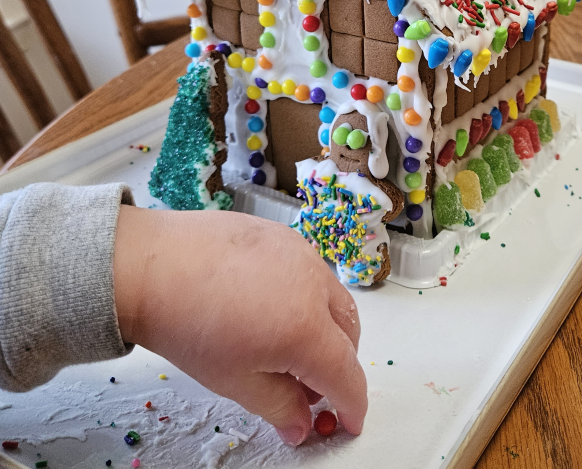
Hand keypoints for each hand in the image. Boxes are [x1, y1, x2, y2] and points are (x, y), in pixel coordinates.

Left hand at [113, 205, 365, 445]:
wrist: (151, 265)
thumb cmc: (188, 325)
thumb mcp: (234, 382)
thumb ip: (279, 407)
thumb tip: (301, 424)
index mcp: (307, 329)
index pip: (347, 374)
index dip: (352, 404)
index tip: (348, 421)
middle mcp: (316, 285)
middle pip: (349, 333)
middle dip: (339, 365)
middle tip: (308, 388)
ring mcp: (302, 254)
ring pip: (334, 298)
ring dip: (326, 328)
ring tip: (287, 344)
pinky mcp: (285, 235)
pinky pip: (312, 270)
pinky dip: (307, 295)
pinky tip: (271, 305)